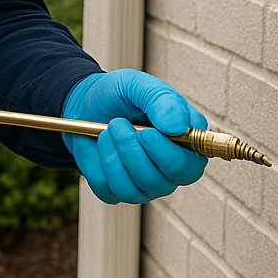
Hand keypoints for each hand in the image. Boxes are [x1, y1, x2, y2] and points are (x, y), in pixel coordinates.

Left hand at [63, 70, 207, 203]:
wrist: (87, 101)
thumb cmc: (121, 95)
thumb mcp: (142, 86)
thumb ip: (164, 102)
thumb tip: (179, 128)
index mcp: (187, 144)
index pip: (189, 168)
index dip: (168, 156)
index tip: (147, 133)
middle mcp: (169, 170)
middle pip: (160, 183)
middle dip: (133, 153)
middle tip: (118, 123)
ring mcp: (144, 184)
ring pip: (132, 190)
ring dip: (113, 156)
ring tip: (109, 129)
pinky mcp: (117, 191)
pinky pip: (107, 190)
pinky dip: (96, 163)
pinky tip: (100, 144)